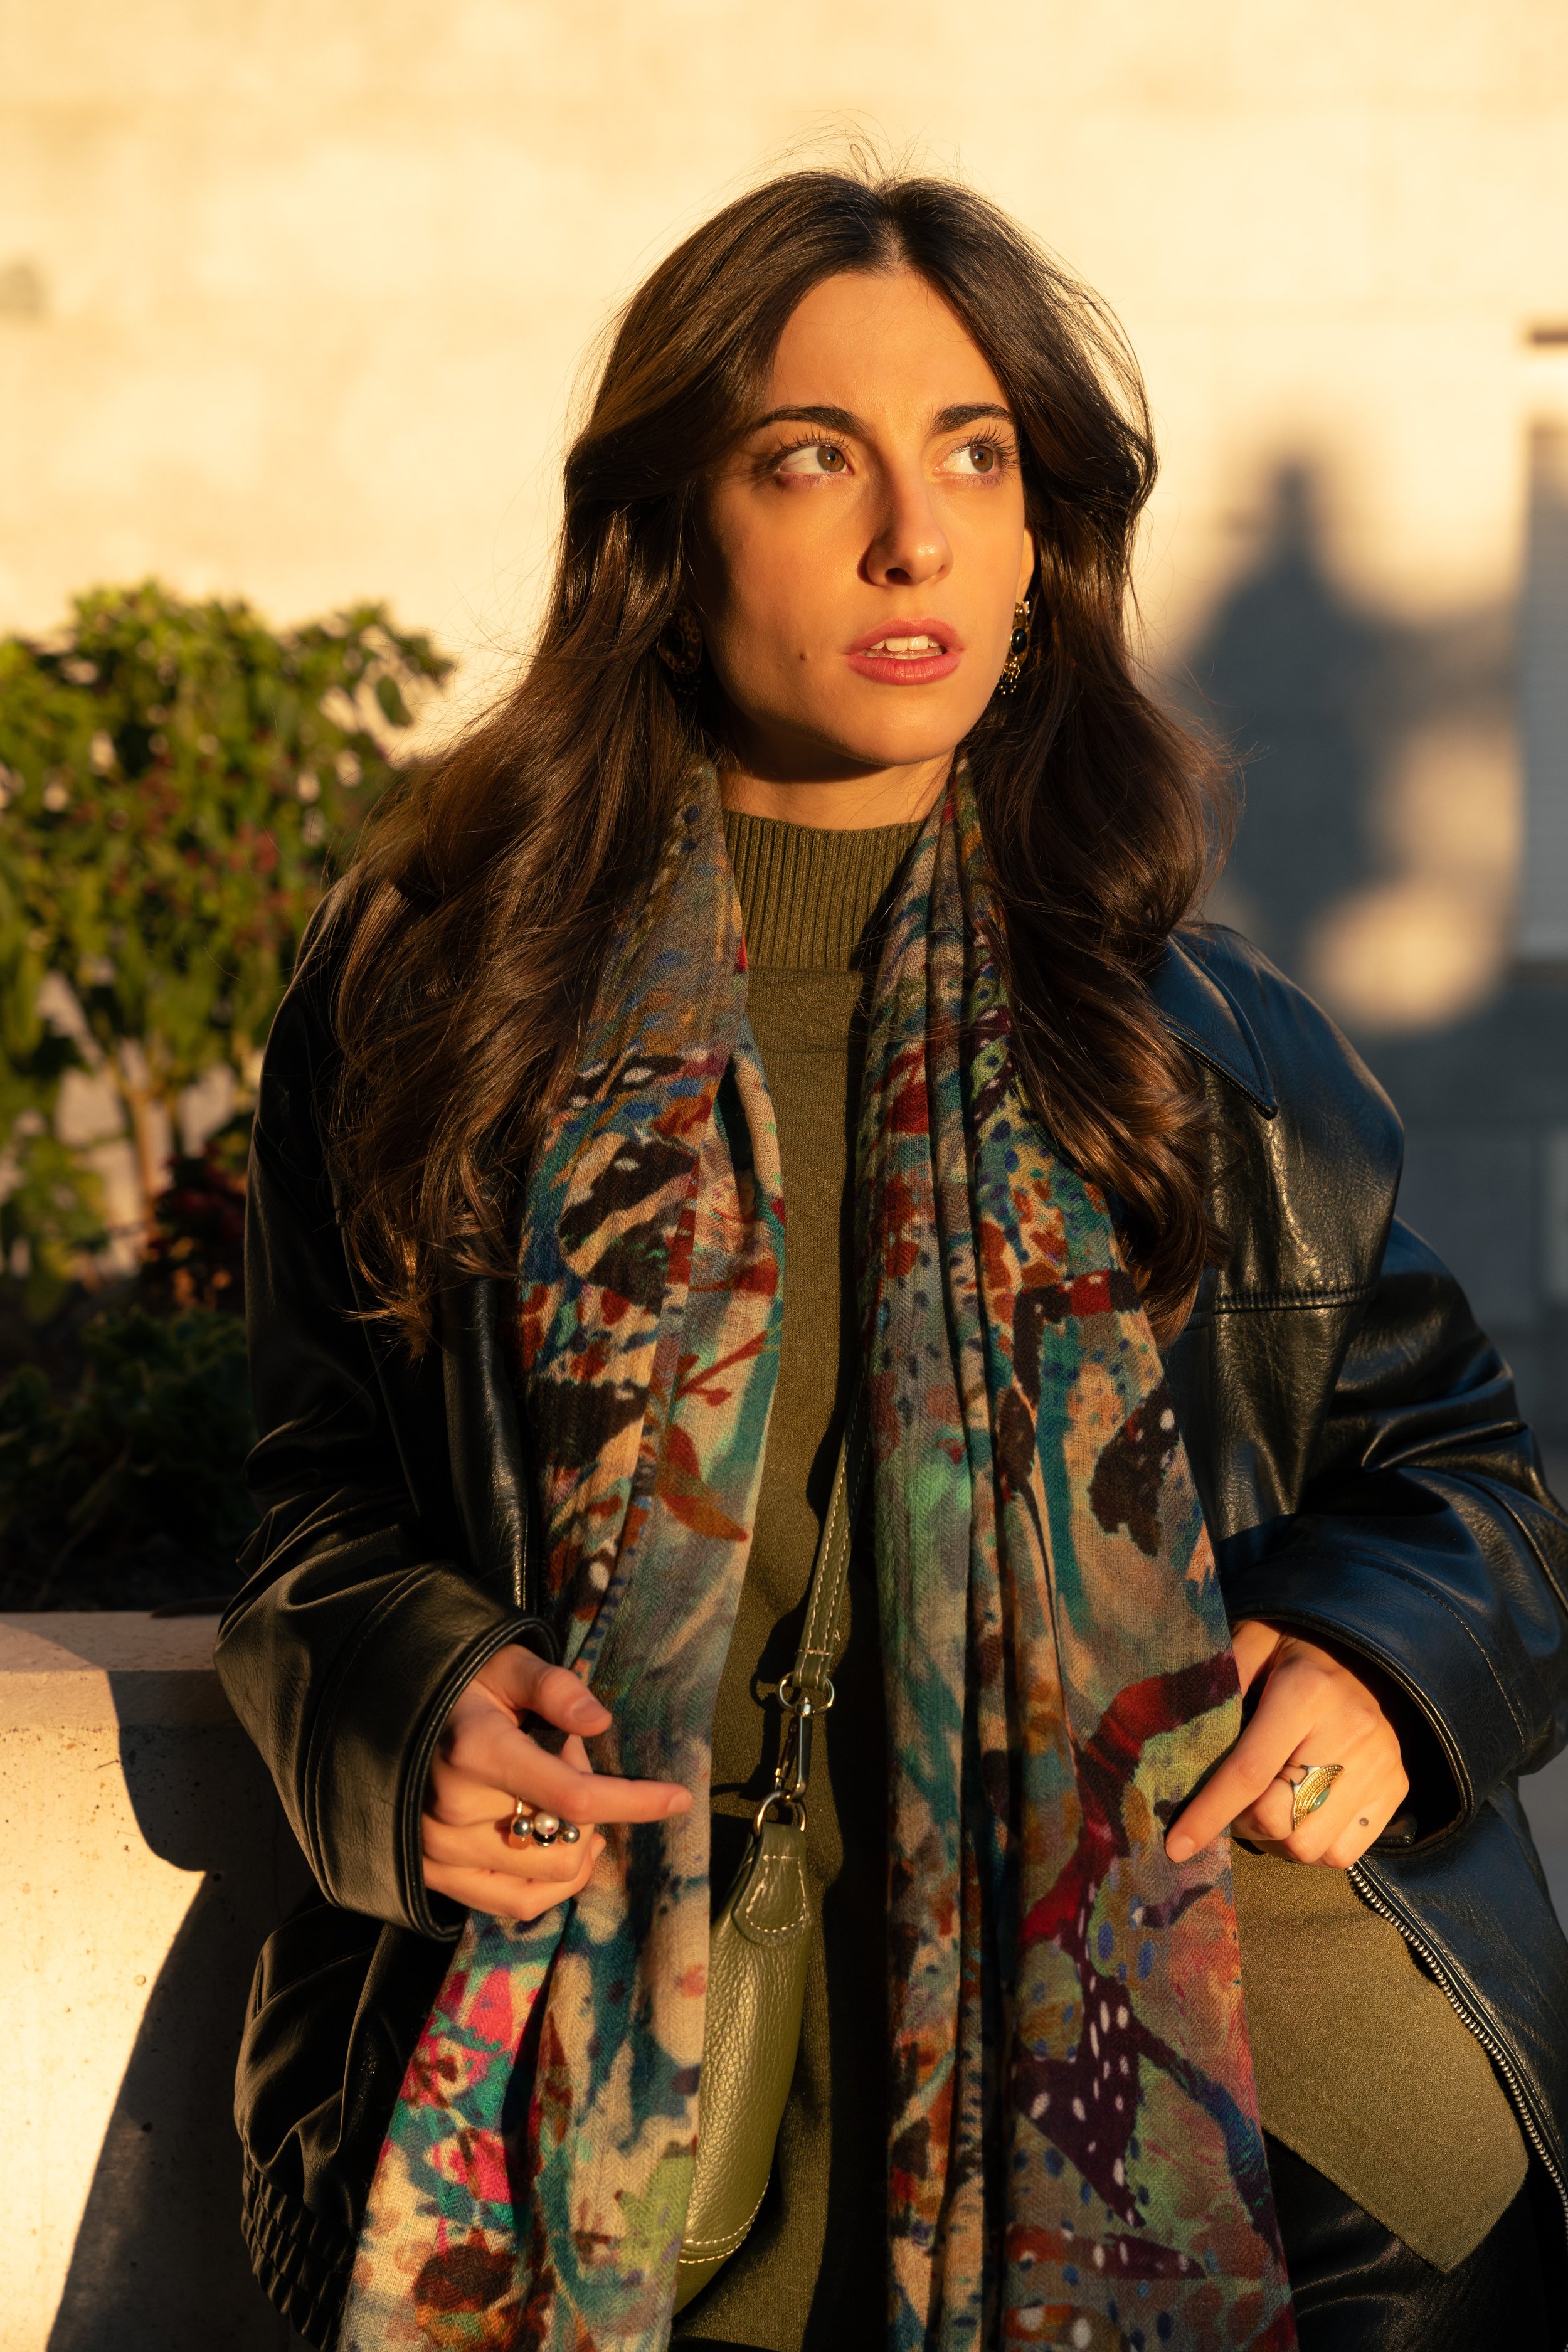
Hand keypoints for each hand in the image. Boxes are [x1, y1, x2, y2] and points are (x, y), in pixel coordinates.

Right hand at [422, 1643, 692, 1922]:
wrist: (391, 1712)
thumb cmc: (461, 1685)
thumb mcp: (506, 1664)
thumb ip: (555, 1688)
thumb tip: (600, 1720)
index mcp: (475, 1751)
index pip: (574, 1796)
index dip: (634, 1801)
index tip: (678, 1798)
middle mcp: (453, 1810)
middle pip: (567, 1841)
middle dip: (592, 1806)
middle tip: (572, 1762)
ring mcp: (440, 1850)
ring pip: (548, 1879)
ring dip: (576, 1844)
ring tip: (565, 1803)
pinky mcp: (435, 1876)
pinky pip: (514, 1904)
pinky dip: (553, 1886)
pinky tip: (565, 1849)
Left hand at [1164, 1620, 1409, 1869]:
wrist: (1367, 1653)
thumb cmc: (1294, 1652)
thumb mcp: (1251, 1643)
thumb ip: (1218, 1680)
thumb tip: (1177, 1729)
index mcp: (1304, 1692)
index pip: (1249, 1772)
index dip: (1209, 1813)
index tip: (1177, 1846)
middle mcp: (1349, 1732)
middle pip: (1280, 1818)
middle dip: (1242, 1823)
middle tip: (1232, 1806)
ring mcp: (1379, 1765)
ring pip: (1311, 1846)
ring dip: (1277, 1839)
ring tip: (1269, 1807)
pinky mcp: (1396, 1789)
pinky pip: (1344, 1853)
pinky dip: (1314, 1846)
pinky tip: (1303, 1814)